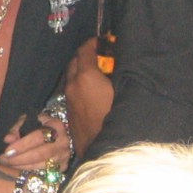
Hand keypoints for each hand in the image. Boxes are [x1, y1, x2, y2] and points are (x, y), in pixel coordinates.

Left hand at [2, 114, 71, 170]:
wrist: (58, 133)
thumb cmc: (40, 125)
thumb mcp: (28, 121)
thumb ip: (17, 129)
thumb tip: (7, 139)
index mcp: (55, 126)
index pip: (37, 137)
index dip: (22, 145)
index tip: (7, 151)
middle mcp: (62, 142)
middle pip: (39, 154)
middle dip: (19, 159)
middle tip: (3, 160)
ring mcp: (64, 156)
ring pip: (41, 165)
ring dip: (21, 166)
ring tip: (7, 164)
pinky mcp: (62, 167)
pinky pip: (43, 172)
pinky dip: (29, 171)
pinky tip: (17, 168)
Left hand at [64, 37, 112, 154]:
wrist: (104, 152)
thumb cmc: (119, 120)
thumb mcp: (124, 93)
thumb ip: (119, 74)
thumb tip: (119, 62)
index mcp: (86, 77)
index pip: (85, 51)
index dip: (93, 43)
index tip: (103, 40)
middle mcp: (73, 86)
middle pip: (74, 62)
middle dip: (85, 55)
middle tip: (100, 55)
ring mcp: (68, 100)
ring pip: (71, 78)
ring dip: (81, 71)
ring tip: (97, 73)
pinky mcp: (68, 114)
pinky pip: (71, 92)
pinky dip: (79, 85)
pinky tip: (92, 92)